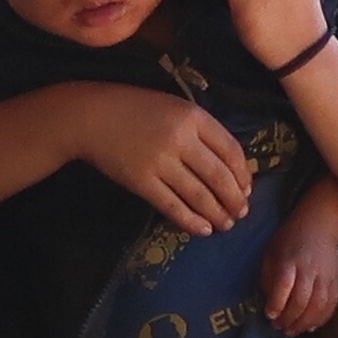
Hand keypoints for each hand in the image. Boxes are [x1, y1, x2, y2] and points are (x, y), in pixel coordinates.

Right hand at [70, 86, 255, 238]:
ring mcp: (160, 162)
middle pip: (219, 176)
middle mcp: (181, 139)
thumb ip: (200, 130)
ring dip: (217, 213)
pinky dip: (190, 220)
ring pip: (199, 195)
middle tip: (241, 213)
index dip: (243, 175)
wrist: (90, 116)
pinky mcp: (141, 181)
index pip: (231, 150)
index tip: (247, 190)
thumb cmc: (135, 109)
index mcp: (194, 117)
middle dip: (234, 200)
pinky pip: (172, 206)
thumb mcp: (174, 108)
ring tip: (225, 224)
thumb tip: (228, 166)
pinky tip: (202, 229)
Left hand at [260, 210, 337, 332]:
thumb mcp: (271, 251)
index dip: (277, 302)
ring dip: (304, 322)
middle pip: (302, 299)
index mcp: (290, 260)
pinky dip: (321, 319)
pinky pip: (332, 304)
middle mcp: (309, 269)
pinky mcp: (336, 281)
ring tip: (292, 331)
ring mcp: (326, 276)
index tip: (269, 314)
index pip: (284, 284)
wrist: (320, 226)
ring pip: (319, 305)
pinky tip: (310, 327)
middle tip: (278, 327)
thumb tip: (268, 300)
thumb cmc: (289, 240)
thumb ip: (268, 275)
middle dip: (289, 317)